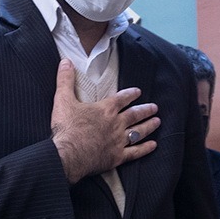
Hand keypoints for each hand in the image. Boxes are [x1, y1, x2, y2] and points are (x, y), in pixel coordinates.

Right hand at [50, 58, 159, 182]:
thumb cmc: (66, 128)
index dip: (130, 94)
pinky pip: (135, 152)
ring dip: (148, 126)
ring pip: (138, 131)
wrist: (68, 154)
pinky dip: (145, 148)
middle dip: (145, 110)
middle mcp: (116, 124)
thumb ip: (65, 80)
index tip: (138, 92)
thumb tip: (65, 61)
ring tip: (157, 121)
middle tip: (154, 107)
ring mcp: (118, 141)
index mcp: (105, 109)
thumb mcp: (62, 100)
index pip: (121, 98)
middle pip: (134, 114)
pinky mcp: (117, 157)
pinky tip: (153, 145)